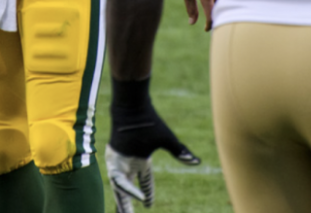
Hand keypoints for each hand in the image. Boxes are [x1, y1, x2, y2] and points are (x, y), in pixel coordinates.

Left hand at [108, 81, 199, 210]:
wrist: (133, 108)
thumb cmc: (150, 121)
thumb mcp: (167, 140)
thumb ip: (180, 152)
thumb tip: (197, 161)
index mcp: (141, 159)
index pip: (144, 180)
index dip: (147, 193)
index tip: (148, 205)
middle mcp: (129, 162)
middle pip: (127, 189)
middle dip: (128, 205)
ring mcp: (119, 161)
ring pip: (119, 188)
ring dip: (122, 203)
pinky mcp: (113, 159)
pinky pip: (118, 179)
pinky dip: (126, 189)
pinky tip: (135, 197)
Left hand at [180, 0, 222, 30]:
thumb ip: (191, 8)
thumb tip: (192, 22)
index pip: (211, 17)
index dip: (209, 25)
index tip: (206, 28)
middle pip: (220, 11)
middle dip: (216, 19)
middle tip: (211, 23)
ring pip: (225, 3)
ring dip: (221, 9)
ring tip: (215, 12)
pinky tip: (219, 0)